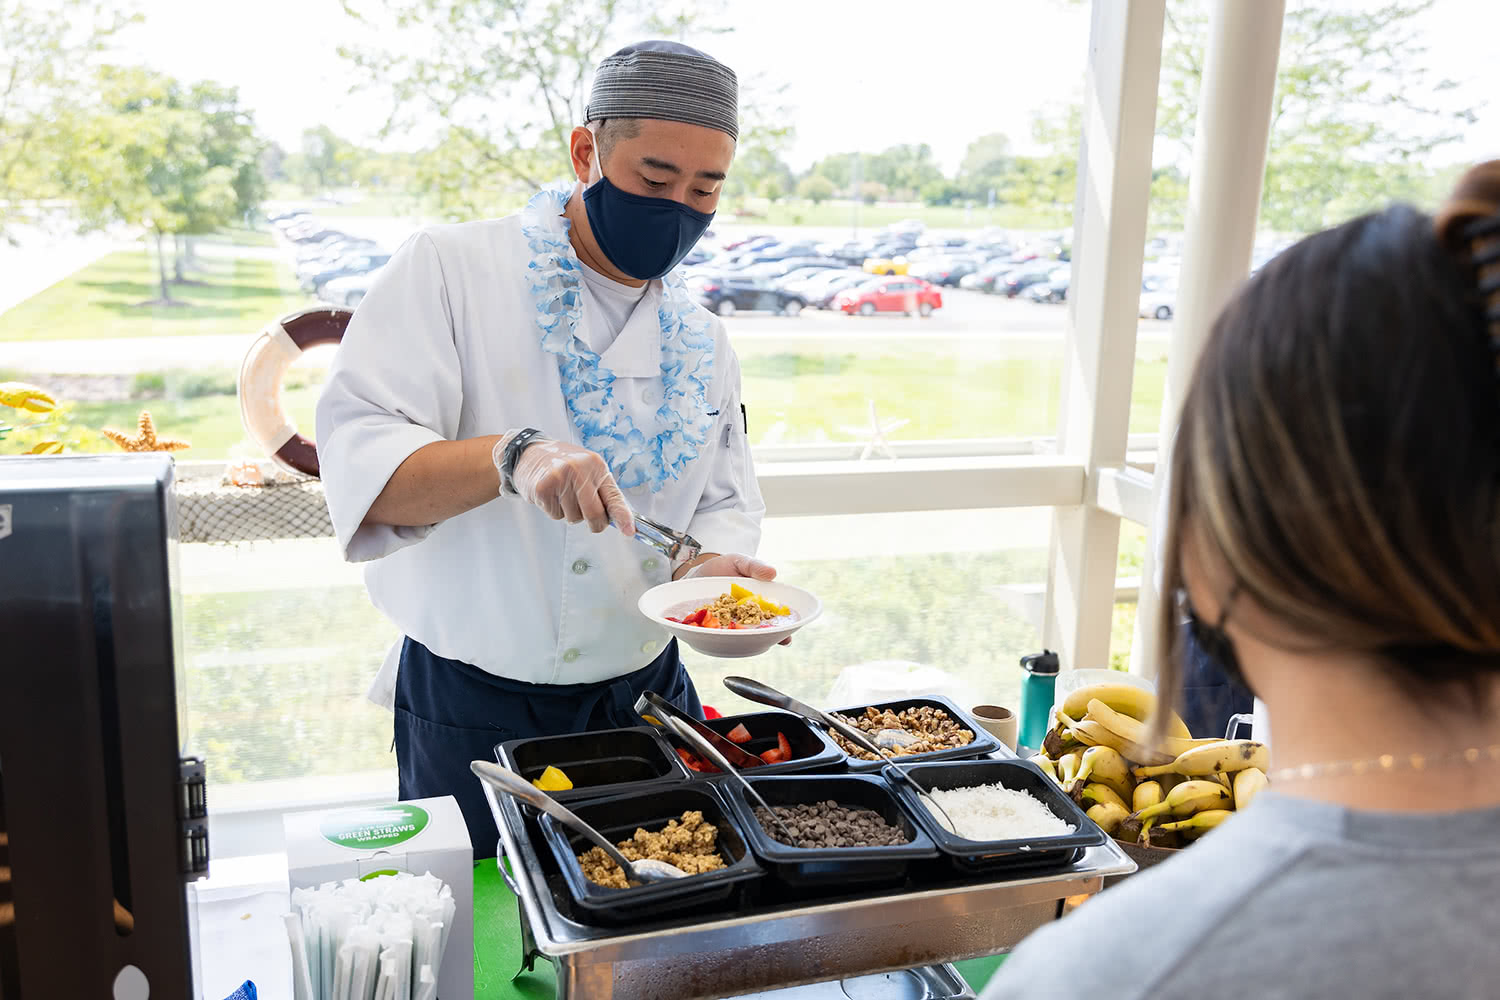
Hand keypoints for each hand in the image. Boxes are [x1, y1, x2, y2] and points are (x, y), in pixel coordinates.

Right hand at [499, 435, 634, 534]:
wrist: (529, 453)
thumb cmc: (562, 465)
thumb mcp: (587, 470)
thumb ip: (602, 492)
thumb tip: (620, 520)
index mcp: (596, 465)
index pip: (614, 496)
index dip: (622, 516)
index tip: (630, 531)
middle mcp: (579, 470)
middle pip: (594, 514)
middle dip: (594, 523)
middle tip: (588, 518)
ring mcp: (560, 478)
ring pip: (574, 518)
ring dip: (569, 513)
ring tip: (562, 494)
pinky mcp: (542, 489)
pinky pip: (555, 515)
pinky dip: (553, 510)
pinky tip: (550, 495)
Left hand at [679, 554, 791, 643]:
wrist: (697, 572)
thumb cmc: (724, 567)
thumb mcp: (740, 562)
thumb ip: (755, 567)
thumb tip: (772, 573)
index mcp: (759, 605)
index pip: (774, 620)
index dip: (782, 630)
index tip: (786, 638)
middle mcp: (746, 618)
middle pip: (759, 633)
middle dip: (765, 639)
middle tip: (769, 644)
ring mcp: (728, 624)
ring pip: (738, 636)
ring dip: (740, 640)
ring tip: (742, 640)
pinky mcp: (710, 625)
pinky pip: (715, 634)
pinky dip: (716, 636)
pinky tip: (716, 635)